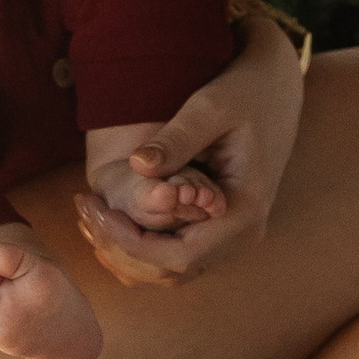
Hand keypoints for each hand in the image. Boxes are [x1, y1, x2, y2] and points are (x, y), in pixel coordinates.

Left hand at [73, 11, 305, 287]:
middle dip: (119, 248)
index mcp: (243, 213)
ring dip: (124, 249)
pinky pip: (172, 252)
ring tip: (89, 211)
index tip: (96, 210)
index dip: (130, 243)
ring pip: (168, 268)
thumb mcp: (211, 106)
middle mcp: (240, 235)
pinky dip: (137, 242)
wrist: (275, 88)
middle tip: (82, 209)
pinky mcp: (217, 227)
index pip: (178, 256)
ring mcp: (230, 235)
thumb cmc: (245, 91)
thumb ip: (177, 138)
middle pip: (169, 271)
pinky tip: (108, 213)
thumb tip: (137, 166)